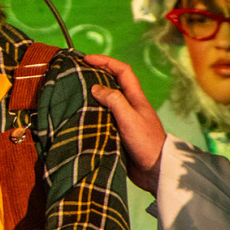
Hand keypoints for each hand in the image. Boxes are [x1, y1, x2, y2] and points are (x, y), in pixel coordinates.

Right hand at [84, 54, 164, 194]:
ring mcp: (125, 119)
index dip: (105, 61)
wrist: (155, 171)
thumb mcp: (129, 119)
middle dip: (96, 73)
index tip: (86, 59)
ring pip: (107, 99)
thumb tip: (96, 87)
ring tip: (74, 91)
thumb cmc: (146, 144)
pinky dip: (91, 111)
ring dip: (92, 92)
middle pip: (113, 82)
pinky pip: (102, 116)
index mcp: (136, 99)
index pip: (122, 71)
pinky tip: (80, 114)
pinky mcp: (118, 132)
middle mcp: (131, 106)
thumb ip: (114, 101)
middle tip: (77, 72)